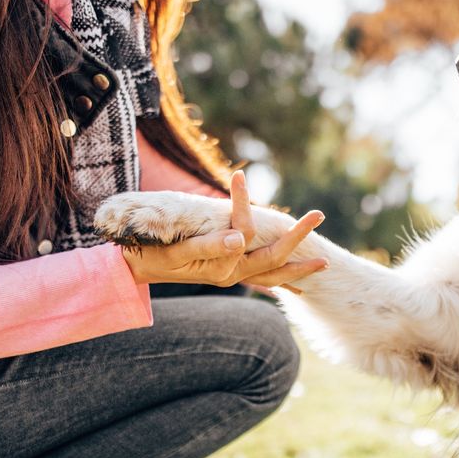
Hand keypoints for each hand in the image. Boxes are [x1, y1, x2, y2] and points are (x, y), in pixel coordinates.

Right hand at [119, 171, 328, 287]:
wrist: (134, 271)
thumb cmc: (150, 256)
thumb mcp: (176, 250)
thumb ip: (209, 245)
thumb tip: (241, 237)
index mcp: (220, 266)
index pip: (243, 230)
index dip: (243, 203)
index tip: (239, 176)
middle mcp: (231, 274)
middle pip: (273, 257)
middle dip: (297, 238)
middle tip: (319, 214)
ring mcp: (231, 277)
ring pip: (272, 274)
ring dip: (298, 267)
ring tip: (325, 262)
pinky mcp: (228, 274)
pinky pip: (261, 280)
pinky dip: (280, 278)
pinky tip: (295, 281)